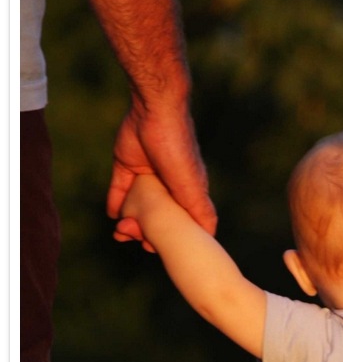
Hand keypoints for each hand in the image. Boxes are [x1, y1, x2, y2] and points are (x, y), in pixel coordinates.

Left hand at [110, 102, 216, 250]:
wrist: (156, 114)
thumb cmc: (179, 153)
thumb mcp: (194, 189)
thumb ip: (202, 212)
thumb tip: (211, 238)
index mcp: (186, 193)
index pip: (177, 222)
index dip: (167, 238)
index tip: (154, 248)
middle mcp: (167, 186)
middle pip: (155, 216)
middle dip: (145, 231)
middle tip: (134, 239)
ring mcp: (146, 176)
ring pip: (136, 205)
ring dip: (129, 220)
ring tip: (120, 232)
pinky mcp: (127, 165)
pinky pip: (119, 188)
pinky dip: (115, 202)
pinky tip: (112, 216)